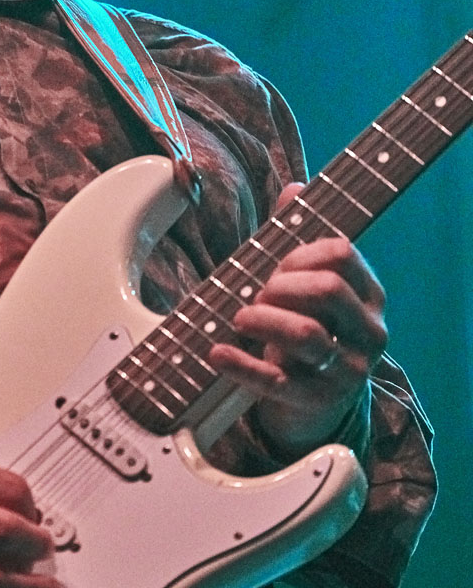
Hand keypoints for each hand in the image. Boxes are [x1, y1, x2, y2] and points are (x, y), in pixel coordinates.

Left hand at [209, 183, 388, 455]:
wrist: (310, 401)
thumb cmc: (306, 324)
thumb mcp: (304, 282)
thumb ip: (298, 235)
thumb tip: (295, 186)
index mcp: (369, 296)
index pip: (341, 254)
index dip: (299, 251)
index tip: (277, 262)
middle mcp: (368, 334)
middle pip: (328, 289)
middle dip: (281, 283)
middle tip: (257, 292)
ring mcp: (345, 372)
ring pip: (306, 334)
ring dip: (262, 319)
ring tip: (238, 317)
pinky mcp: (313, 402)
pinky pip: (275, 382)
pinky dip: (240, 364)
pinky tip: (216, 351)